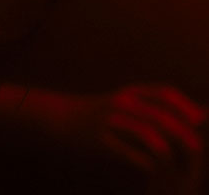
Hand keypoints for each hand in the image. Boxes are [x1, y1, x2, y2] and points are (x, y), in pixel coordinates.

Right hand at [59, 84, 204, 191]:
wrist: (64, 116)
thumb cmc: (103, 113)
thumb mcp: (127, 102)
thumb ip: (156, 107)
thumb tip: (194, 114)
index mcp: (131, 92)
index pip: (163, 93)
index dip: (184, 105)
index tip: (200, 120)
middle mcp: (122, 101)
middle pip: (157, 113)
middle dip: (179, 130)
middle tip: (196, 146)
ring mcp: (110, 119)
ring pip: (143, 131)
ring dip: (164, 147)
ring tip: (176, 160)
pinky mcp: (100, 138)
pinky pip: (125, 151)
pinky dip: (142, 160)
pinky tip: (153, 169)